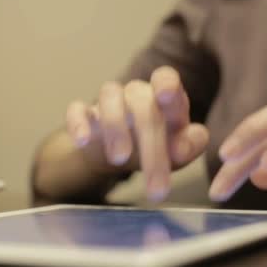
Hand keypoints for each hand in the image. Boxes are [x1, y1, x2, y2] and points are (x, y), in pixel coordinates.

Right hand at [65, 66, 208, 200]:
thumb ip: (189, 145)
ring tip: (120, 159)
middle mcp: (136, 93)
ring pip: (108, 98)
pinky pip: (76, 110)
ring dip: (115, 127)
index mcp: (164, 96)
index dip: (167, 83)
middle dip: (151, 148)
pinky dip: (78, 124)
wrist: (121, 152)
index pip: (165, 78)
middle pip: (143, 107)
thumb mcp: (179, 149)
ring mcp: (109, 101)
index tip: (166, 96)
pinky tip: (82, 142)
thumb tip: (183, 148)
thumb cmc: (156, 145)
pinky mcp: (83, 114)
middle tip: (157, 188)